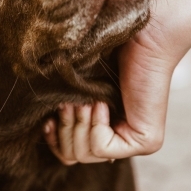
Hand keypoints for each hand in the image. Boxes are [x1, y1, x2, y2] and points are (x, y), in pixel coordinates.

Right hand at [43, 24, 176, 163]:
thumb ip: (65, 107)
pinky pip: (102, 148)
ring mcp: (137, 143)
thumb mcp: (77, 86)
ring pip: (85, 155)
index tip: (47, 120)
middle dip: (65, 129)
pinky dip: (95, 125)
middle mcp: (122, 139)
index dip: (54, 139)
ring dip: (77, 126)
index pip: (70, 153)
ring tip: (83, 101)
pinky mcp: (147, 141)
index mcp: (105, 127)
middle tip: (69, 103)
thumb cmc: (108, 50)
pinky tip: (101, 103)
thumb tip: (43, 127)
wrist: (144, 35)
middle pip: (74, 156)